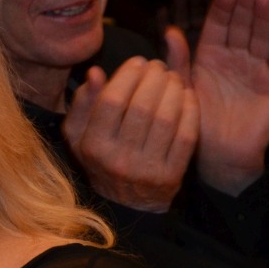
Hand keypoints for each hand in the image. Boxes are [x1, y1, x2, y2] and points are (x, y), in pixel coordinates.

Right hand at [62, 56, 198, 212]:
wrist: (125, 204)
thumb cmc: (101, 158)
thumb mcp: (78, 134)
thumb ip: (83, 103)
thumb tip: (95, 73)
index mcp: (93, 146)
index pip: (112, 100)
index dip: (128, 75)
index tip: (138, 62)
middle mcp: (118, 159)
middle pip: (142, 106)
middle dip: (154, 78)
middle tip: (158, 67)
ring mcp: (146, 170)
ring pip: (166, 119)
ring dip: (174, 90)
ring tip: (173, 77)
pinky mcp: (171, 176)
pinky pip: (186, 137)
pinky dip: (190, 111)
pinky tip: (187, 96)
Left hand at [175, 0, 268, 195]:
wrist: (220, 154)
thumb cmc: (197, 122)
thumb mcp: (184, 88)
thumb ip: (179, 61)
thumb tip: (170, 31)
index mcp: (210, 57)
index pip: (218, 26)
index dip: (223, 7)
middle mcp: (235, 58)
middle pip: (242, 25)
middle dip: (245, 4)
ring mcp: (256, 68)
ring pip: (262, 34)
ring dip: (264, 14)